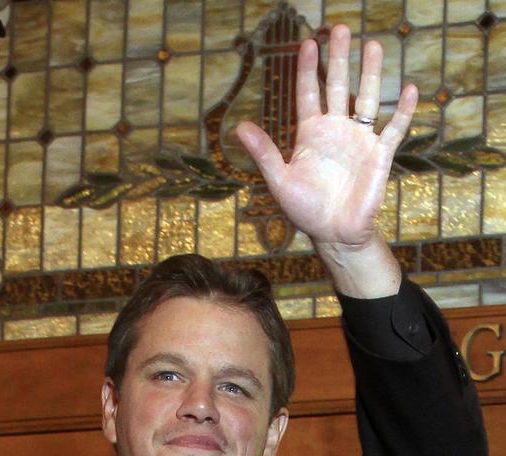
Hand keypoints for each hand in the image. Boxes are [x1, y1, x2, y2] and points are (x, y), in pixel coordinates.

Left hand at [236, 25, 417, 249]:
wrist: (334, 234)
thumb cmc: (305, 210)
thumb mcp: (279, 180)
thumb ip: (264, 153)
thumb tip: (239, 127)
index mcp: (310, 134)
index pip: (309, 93)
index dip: (308, 69)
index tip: (308, 42)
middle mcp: (335, 131)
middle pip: (338, 86)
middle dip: (339, 59)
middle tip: (341, 28)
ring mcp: (359, 141)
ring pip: (367, 100)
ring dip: (370, 74)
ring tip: (373, 45)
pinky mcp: (380, 155)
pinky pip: (394, 130)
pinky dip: (403, 111)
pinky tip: (409, 89)